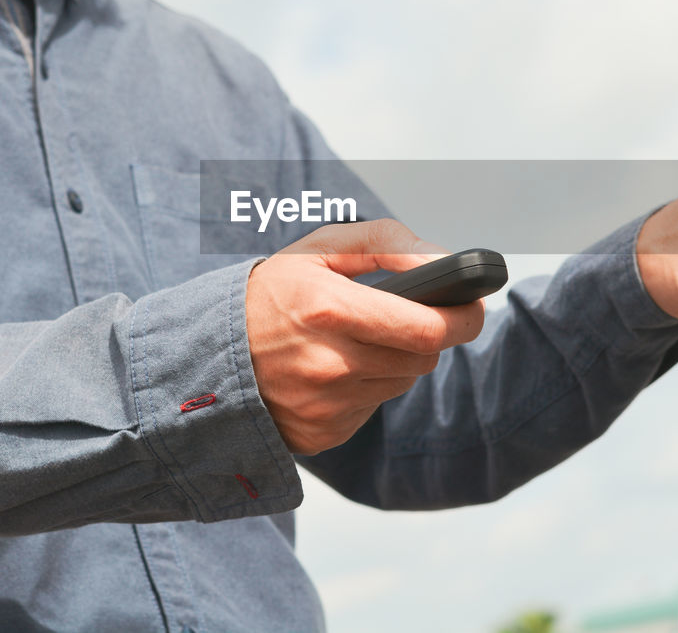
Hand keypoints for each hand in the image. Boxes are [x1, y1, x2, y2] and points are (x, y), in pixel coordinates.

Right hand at [245, 219, 484, 454]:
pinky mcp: (321, 435)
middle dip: (426, 335)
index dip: (463, 318)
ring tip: (356, 339)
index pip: (428, 329)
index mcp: (329, 310)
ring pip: (400, 384)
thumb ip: (387, 243)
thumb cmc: (268, 294)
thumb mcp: (320, 247)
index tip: (472, 306)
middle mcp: (328, 364)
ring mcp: (324, 406)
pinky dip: (365, 388)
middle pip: (422, 359)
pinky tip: (333, 369)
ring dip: (394, 361)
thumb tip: (442, 259)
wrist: (205, 354)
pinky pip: (371, 410)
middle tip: (407, 316)